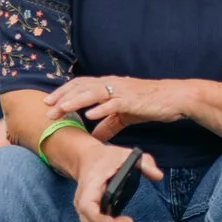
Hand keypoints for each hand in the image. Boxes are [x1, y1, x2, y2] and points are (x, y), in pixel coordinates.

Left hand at [45, 76, 194, 142]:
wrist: (175, 98)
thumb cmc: (150, 103)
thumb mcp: (125, 115)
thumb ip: (108, 125)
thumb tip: (93, 138)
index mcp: (110, 85)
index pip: (81, 85)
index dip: (64, 92)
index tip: (49, 102)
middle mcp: (113, 84)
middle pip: (82, 87)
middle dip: (63, 97)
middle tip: (47, 107)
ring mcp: (122, 91)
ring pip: (93, 92)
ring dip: (76, 101)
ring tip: (61, 109)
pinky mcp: (133, 100)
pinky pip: (114, 104)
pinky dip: (101, 109)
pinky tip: (90, 115)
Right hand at [71, 140, 161, 221]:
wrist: (88, 159)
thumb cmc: (108, 158)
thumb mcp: (127, 155)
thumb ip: (144, 163)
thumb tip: (158, 176)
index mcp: (90, 187)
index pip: (88, 209)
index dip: (103, 221)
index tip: (125, 220)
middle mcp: (81, 201)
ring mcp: (82, 210)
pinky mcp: (86, 214)